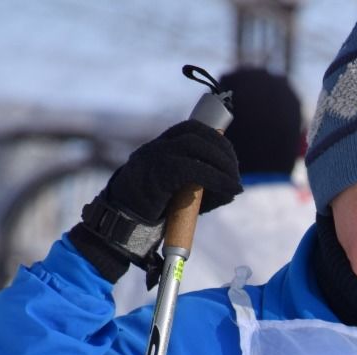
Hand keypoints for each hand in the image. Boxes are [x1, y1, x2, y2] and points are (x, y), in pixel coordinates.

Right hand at [69, 120, 242, 281]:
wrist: (121, 224)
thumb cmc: (152, 211)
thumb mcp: (177, 191)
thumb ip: (200, 185)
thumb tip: (232, 188)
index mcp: (159, 147)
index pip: (191, 128)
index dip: (215, 138)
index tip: (230, 156)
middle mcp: (156, 147)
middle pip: (197, 134)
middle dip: (223, 151)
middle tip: (235, 173)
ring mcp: (154, 158)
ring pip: (196, 146)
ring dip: (223, 163)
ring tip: (234, 183)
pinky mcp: (157, 174)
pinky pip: (192, 169)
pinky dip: (216, 178)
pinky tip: (228, 190)